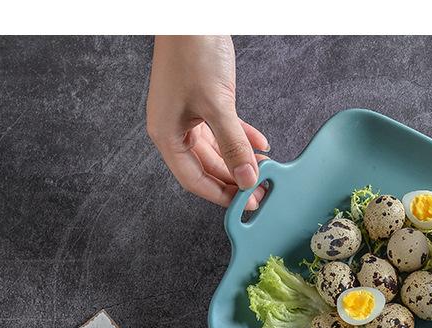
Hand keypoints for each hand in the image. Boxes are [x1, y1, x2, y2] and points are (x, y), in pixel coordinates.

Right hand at [146, 36, 268, 209]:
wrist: (191, 13)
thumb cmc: (192, 52)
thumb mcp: (217, 104)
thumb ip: (233, 144)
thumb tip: (246, 178)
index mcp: (167, 135)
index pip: (193, 179)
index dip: (219, 194)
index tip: (244, 204)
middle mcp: (174, 129)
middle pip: (206, 167)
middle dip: (234, 180)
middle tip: (259, 193)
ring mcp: (188, 116)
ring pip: (217, 149)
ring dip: (240, 160)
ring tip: (264, 172)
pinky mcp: (202, 102)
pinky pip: (223, 129)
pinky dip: (241, 138)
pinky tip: (260, 146)